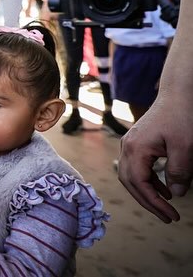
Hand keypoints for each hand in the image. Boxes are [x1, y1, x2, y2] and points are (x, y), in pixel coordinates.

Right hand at [118, 88, 192, 222]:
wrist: (177, 94)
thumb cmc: (181, 117)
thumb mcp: (185, 147)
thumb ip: (178, 172)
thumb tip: (175, 194)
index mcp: (135, 148)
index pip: (138, 183)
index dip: (153, 203)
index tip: (170, 215)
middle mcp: (127, 147)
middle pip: (129, 182)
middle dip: (147, 202)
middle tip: (167, 217)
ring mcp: (129, 144)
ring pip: (130, 176)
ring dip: (146, 193)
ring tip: (166, 207)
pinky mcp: (136, 142)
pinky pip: (136, 168)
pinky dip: (148, 182)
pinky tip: (164, 189)